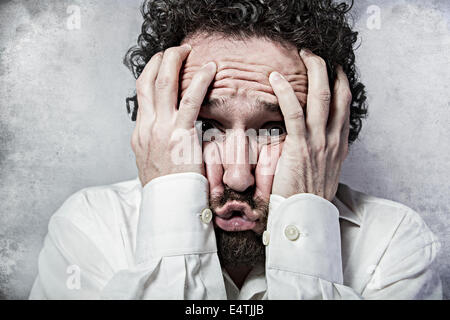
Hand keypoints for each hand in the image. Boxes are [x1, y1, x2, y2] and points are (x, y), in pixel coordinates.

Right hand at [131, 44, 216, 186]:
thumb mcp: (153, 165)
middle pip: (147, 81)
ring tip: (187, 50)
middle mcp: (146, 127)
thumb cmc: (167, 190)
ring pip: (163, 83)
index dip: (151, 74)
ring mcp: (160, 130)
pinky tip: (209, 69)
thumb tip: (168, 136)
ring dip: (174, 61)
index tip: (162, 65)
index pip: (141, 94)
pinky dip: (199, 81)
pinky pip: (190, 101)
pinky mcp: (180, 136)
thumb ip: (158, 146)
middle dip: (160, 60)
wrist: (168, 208)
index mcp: (139, 134)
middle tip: (174, 50)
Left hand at [267, 49, 351, 200]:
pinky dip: (285, 92)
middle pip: (337, 94)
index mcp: (339, 144)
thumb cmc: (308, 197)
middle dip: (327, 69)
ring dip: (313, 70)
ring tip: (302, 54)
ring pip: (321, 96)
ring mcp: (319, 142)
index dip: (341, 83)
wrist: (306, 217)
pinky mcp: (300, 147)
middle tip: (314, 54)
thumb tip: (309, 141)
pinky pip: (294, 112)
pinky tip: (276, 79)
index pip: (344, 106)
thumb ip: (321, 153)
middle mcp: (333, 139)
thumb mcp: (323, 173)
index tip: (334, 70)